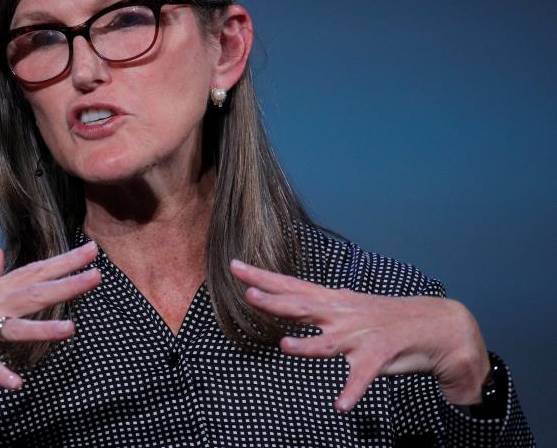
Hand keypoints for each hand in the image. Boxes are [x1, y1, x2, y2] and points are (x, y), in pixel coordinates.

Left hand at [230, 259, 489, 411]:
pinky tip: (340, 404)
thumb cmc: (383, 318)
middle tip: (248, 293)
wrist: (436, 324)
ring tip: (286, 347)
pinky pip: (363, 376)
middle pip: (302, 306)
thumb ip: (315, 307)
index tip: (235, 266)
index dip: (262, 277)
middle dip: (275, 301)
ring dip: (307, 345)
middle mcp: (341, 314)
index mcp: (331, 301)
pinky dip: (351, 391)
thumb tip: (283, 302)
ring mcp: (360, 334)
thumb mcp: (345, 307)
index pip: (290, 285)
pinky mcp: (380, 355)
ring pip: (329, 341)